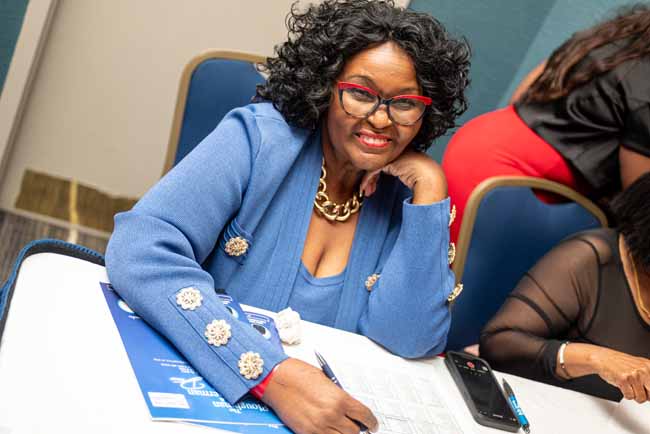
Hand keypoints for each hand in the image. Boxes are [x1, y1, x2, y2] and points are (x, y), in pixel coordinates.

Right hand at [261, 358, 378, 432]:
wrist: (277, 379)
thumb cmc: (298, 375)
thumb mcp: (327, 383)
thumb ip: (340, 397)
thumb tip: (350, 410)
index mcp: (340, 399)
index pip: (365, 416)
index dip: (371, 422)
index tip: (372, 425)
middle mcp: (332, 414)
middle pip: (355, 432)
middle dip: (358, 429)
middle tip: (358, 427)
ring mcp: (319, 426)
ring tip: (343, 429)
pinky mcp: (307, 433)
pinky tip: (330, 432)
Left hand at [360, 150, 446, 204]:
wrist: (431, 178)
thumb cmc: (427, 182)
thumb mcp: (411, 179)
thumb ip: (402, 177)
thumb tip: (395, 189)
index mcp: (406, 156)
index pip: (387, 164)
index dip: (378, 176)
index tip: (373, 189)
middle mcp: (399, 153)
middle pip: (380, 164)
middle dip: (372, 178)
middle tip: (368, 190)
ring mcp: (394, 156)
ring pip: (376, 166)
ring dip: (369, 180)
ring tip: (366, 191)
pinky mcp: (390, 160)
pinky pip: (375, 169)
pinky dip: (368, 179)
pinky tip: (365, 187)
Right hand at [591, 347, 649, 402]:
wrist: (603, 358)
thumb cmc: (620, 364)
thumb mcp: (640, 367)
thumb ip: (649, 379)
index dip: (649, 392)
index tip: (645, 390)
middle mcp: (644, 370)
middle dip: (645, 396)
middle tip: (637, 389)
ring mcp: (634, 375)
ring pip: (641, 398)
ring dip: (634, 395)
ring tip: (629, 386)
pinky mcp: (624, 379)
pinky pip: (630, 396)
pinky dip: (625, 394)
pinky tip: (623, 385)